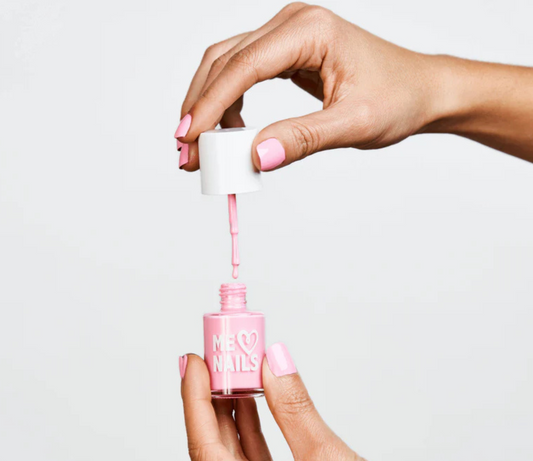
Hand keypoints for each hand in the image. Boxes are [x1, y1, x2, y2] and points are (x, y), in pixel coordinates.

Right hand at [175, 3, 532, 168]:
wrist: (420, 91)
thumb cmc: (397, 99)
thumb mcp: (353, 124)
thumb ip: (302, 139)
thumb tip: (254, 157)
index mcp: (310, 30)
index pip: (244, 66)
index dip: (211, 105)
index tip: (188, 140)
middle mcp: (292, 23)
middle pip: (224, 60)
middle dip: (200, 108)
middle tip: (185, 154)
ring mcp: (287, 36)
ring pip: (227, 66)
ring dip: (208, 106)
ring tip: (200, 149)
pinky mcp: (286, 53)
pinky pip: (243, 75)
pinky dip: (228, 104)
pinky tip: (231, 132)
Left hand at [181, 347, 425, 460]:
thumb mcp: (326, 455)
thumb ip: (292, 406)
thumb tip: (271, 362)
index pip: (205, 450)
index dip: (195, 400)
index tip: (194, 363)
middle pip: (216, 455)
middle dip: (211, 404)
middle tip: (211, 362)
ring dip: (233, 417)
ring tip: (230, 375)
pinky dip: (252, 436)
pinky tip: (251, 406)